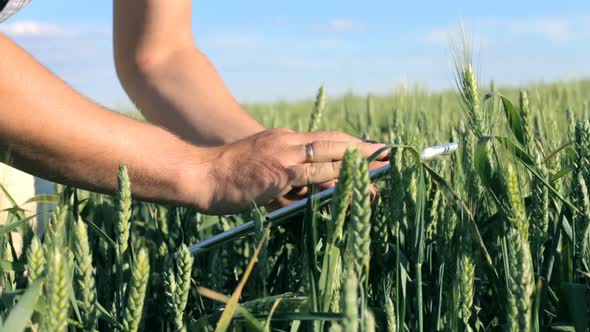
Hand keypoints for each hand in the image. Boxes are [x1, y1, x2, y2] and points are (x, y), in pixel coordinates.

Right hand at [199, 128, 388, 213]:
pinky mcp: (280, 171)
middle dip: (365, 150)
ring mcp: (285, 154)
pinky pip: (315, 175)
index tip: (374, 150)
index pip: (326, 138)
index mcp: (284, 139)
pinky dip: (337, 180)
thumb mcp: (260, 170)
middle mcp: (288, 141)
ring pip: (331, 157)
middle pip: (336, 142)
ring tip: (382, 174)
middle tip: (391, 156)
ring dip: (359, 166)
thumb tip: (310, 192)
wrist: (200, 173)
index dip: (353, 144)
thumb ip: (286, 178)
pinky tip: (354, 186)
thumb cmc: (226, 176)